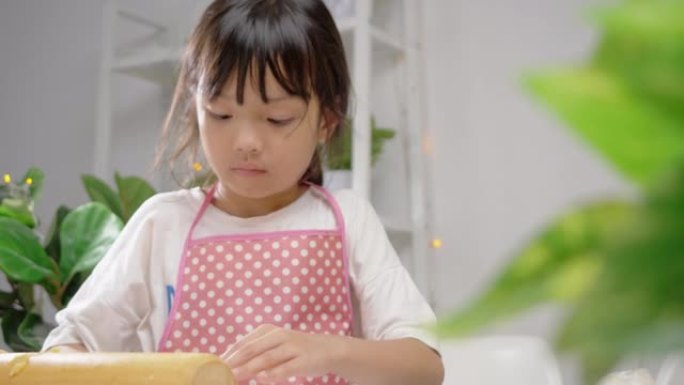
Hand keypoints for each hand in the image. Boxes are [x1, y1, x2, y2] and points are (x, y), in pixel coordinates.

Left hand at [220, 324, 343, 382]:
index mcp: (269, 331)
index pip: (243, 343)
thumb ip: (256, 351)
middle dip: (234, 361)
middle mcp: (279, 336)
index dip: (228, 355)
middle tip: (219, 372)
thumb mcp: (275, 344)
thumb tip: (229, 361)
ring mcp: (292, 347)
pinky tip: (263, 379)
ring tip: (234, 377)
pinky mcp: (303, 360)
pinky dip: (273, 374)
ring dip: (248, 369)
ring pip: (266, 358)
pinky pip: (285, 368)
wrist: (329, 349)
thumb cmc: (296, 349)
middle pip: (251, 349)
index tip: (214, 367)